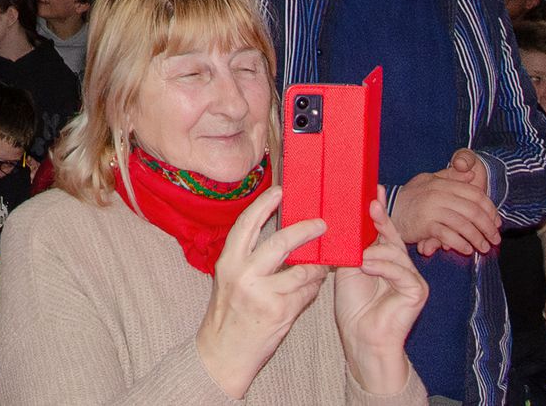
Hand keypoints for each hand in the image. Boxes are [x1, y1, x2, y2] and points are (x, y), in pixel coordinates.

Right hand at [193, 183, 330, 399]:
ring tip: (322, 264)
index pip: (246, 225)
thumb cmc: (228, 315)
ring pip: (301, 271)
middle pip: (280, 242)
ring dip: (316, 266)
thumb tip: (281, 238)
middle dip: (305, 231)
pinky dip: (313, 288)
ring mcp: (263, 294)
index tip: (280, 191)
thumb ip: (249, 259)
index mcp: (228, 261)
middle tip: (321, 224)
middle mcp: (243, 274)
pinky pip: (305, 293)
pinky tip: (313, 287)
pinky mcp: (279, 312)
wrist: (223, 354)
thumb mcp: (231, 280)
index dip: (264, 205)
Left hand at [332, 200, 431, 384]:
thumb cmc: (354, 306)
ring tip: (359, 259)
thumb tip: (345, 220)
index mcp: (384, 259)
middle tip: (371, 203)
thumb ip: (352, 247)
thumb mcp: (348, 268)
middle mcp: (401, 265)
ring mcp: (412, 278)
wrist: (362, 338)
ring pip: (394, 252)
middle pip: (391, 237)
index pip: (383, 231)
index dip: (378, 211)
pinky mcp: (418, 290)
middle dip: (380, 220)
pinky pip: (401, 271)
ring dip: (374, 253)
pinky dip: (382, 268)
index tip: (373, 189)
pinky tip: (367, 267)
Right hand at [392, 150, 500, 257]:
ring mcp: (432, 209)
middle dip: (488, 227)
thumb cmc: (411, 197)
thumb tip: (472, 174)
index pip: (475, 194)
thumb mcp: (429, 181)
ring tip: (484, 248)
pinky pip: (449, 235)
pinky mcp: (425, 225)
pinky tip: (467, 249)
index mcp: (442, 183)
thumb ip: (450, 177)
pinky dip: (461, 244)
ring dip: (478, 238)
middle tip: (495, 239)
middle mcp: (439, 194)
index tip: (497, 222)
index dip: (490, 209)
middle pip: (473, 210)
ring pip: (463, 224)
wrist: (388, 210)